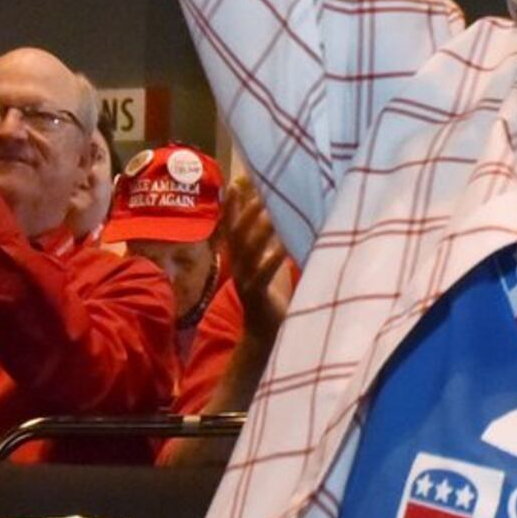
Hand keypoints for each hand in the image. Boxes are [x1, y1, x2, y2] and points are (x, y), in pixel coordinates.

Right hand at [218, 175, 291, 346]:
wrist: (266, 336)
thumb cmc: (273, 297)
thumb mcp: (271, 265)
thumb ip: (272, 244)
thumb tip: (283, 216)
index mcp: (240, 258)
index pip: (232, 226)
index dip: (233, 205)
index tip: (237, 181)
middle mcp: (238, 266)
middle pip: (237, 233)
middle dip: (247, 210)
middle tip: (260, 189)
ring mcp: (245, 280)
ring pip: (249, 249)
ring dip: (261, 229)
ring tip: (273, 211)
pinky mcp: (256, 294)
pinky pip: (263, 272)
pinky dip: (274, 256)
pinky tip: (285, 244)